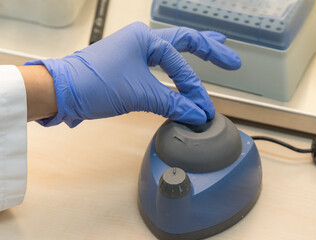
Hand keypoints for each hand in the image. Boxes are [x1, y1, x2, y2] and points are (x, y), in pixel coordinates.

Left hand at [26, 22, 240, 126]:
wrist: (63, 92)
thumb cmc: (94, 84)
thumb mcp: (140, 94)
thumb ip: (173, 104)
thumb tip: (197, 114)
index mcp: (145, 39)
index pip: (181, 65)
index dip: (195, 89)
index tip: (202, 108)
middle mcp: (142, 41)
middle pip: (185, 42)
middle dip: (210, 49)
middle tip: (231, 58)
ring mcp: (135, 52)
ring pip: (173, 50)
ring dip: (195, 49)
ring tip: (215, 46)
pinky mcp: (129, 66)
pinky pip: (160, 65)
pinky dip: (176, 68)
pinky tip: (184, 66)